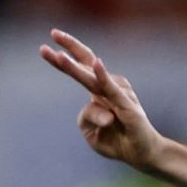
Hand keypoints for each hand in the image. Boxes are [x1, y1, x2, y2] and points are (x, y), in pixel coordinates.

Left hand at [39, 29, 164, 168]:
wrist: (141, 153)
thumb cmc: (117, 140)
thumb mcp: (92, 133)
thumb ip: (87, 118)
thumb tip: (98, 107)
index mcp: (98, 92)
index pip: (81, 68)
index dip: (65, 57)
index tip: (45, 47)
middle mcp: (108, 87)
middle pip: (87, 62)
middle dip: (68, 48)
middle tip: (53, 33)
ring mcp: (118, 93)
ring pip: (91, 80)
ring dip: (74, 68)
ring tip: (58, 56)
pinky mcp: (126, 104)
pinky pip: (111, 89)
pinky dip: (103, 76)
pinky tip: (97, 65)